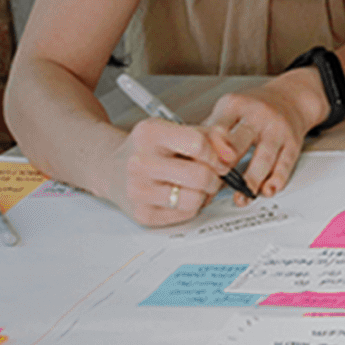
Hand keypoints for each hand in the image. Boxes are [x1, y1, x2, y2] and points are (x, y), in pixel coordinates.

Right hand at [108, 117, 243, 227]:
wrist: (113, 167)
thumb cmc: (150, 148)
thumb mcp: (177, 130)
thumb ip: (210, 136)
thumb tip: (231, 154)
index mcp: (149, 133)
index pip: (199, 144)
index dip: (216, 153)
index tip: (217, 156)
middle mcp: (139, 162)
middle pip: (200, 175)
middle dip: (216, 176)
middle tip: (212, 173)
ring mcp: (138, 190)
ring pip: (196, 199)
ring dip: (205, 193)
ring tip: (197, 185)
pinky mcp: (142, 214)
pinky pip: (185, 214)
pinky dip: (192, 205)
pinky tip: (183, 194)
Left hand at [202, 80, 315, 198]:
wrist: (291, 97)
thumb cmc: (253, 108)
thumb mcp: (229, 109)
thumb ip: (210, 131)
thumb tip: (186, 160)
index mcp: (235, 106)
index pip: (217, 129)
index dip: (207, 152)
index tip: (197, 170)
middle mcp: (257, 116)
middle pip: (239, 142)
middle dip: (226, 165)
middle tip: (214, 183)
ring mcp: (276, 129)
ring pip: (264, 156)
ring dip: (251, 179)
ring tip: (241, 197)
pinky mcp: (293, 143)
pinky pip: (285, 163)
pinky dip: (276, 179)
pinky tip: (268, 190)